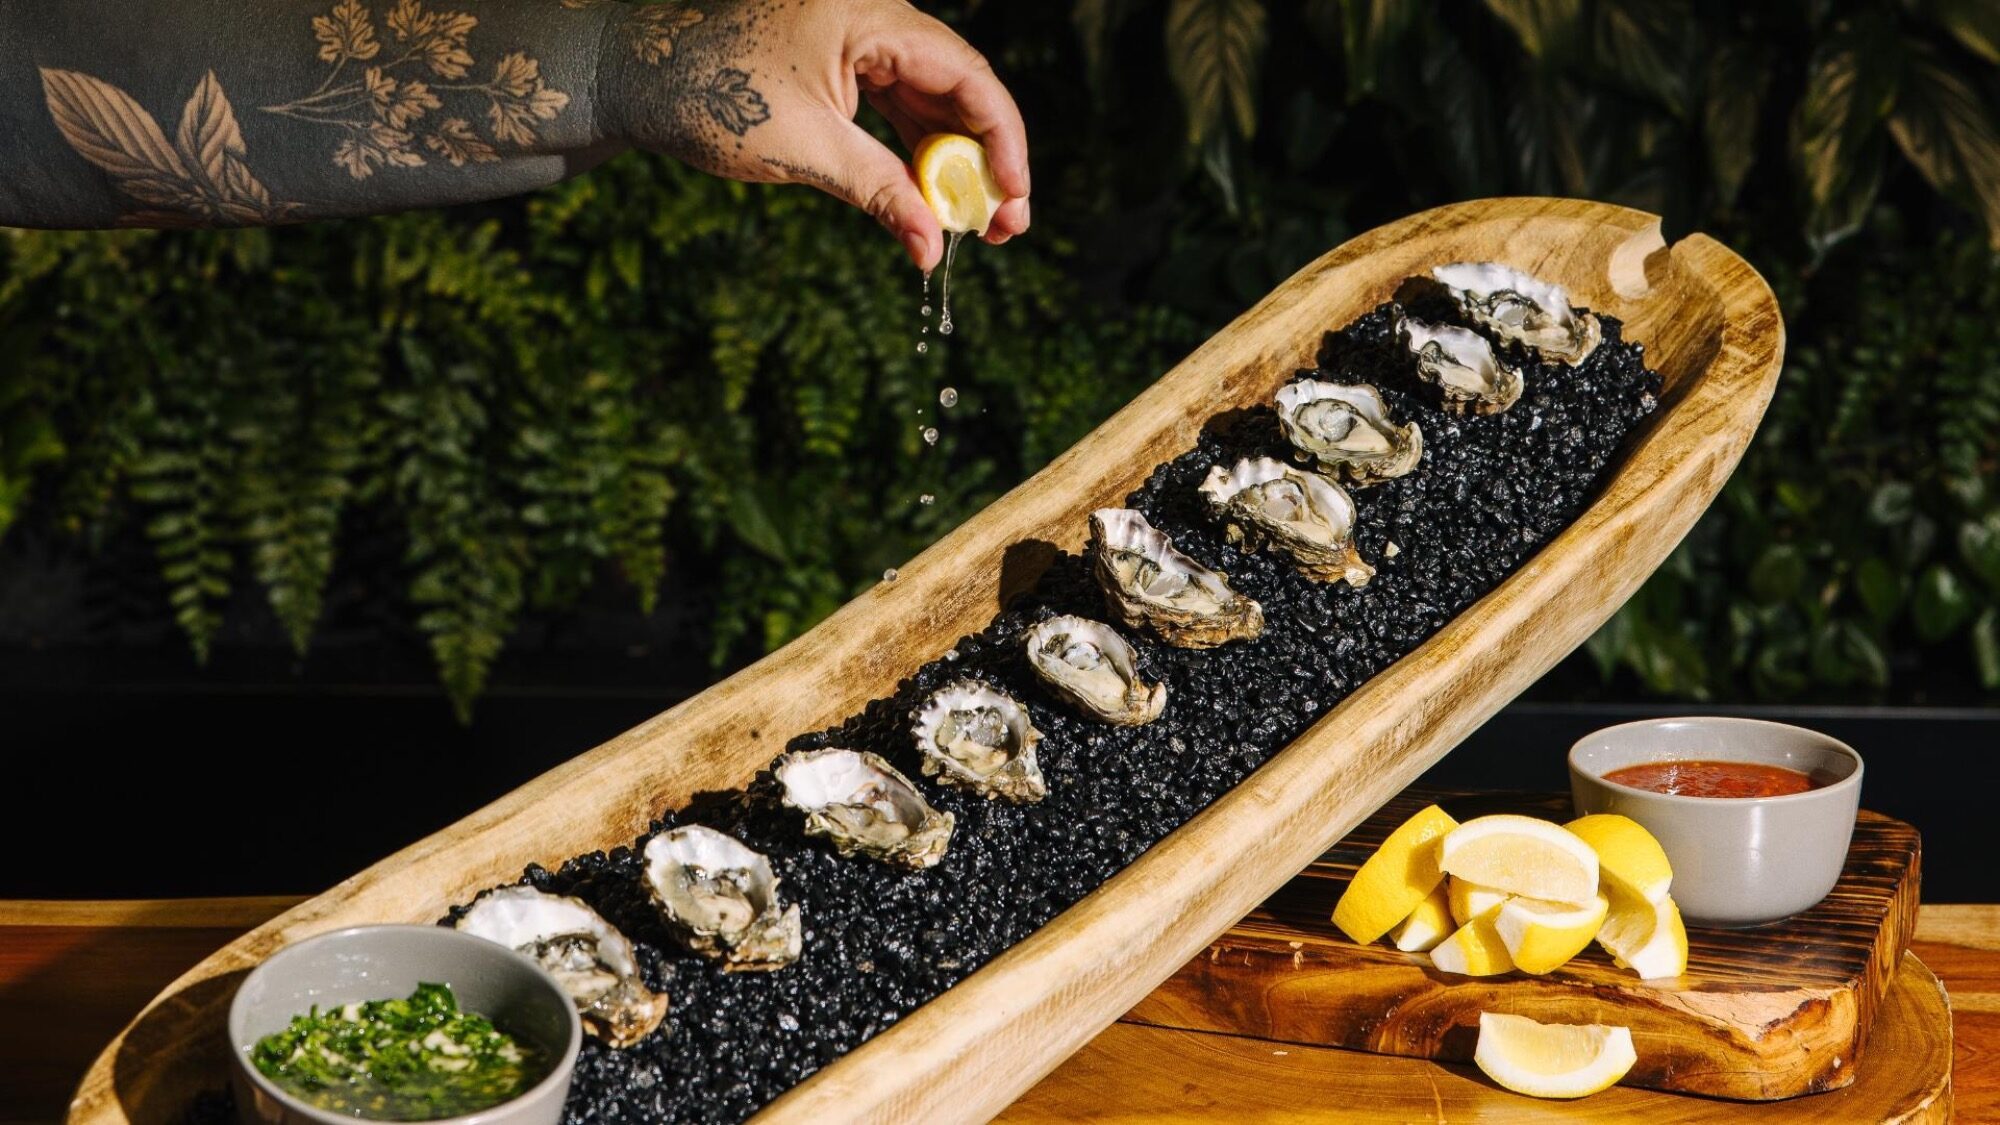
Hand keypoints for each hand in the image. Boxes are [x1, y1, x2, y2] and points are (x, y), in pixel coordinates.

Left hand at [601, 0, 1029, 271]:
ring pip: (932, 103)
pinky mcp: (842, 66)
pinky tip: (931, 201)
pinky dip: (916, 155)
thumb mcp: (803, 150)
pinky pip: (898, 108)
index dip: (1003, 141)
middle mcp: (873, 18)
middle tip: (1005, 228)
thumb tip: (933, 251)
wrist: (635, 76)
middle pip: (960, 89)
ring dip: (955, 164)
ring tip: (974, 226)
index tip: (1014, 199)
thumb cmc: (709, 96)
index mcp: (868, 16)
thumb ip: (879, 193)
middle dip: (986, 161)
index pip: (967, 75)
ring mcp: (858, 41)